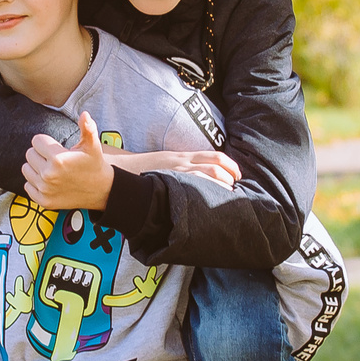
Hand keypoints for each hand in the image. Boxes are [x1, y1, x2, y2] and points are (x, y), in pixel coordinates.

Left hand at [22, 111, 115, 208]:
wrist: (102, 191)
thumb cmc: (94, 164)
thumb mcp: (92, 145)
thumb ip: (87, 128)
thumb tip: (84, 114)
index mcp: (58, 159)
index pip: (36, 141)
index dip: (46, 142)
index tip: (57, 148)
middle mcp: (48, 175)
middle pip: (29, 154)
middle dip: (40, 154)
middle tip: (55, 159)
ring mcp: (45, 190)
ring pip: (26, 169)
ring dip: (36, 167)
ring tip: (52, 169)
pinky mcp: (43, 201)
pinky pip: (27, 186)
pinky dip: (35, 183)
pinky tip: (49, 181)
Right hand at [109, 148, 240, 188]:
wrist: (121, 172)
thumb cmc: (147, 171)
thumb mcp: (169, 164)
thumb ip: (186, 168)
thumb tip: (208, 179)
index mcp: (184, 156)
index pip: (215, 157)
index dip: (231, 166)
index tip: (238, 176)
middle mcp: (182, 163)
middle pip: (216, 167)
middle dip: (230, 179)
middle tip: (234, 190)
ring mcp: (176, 174)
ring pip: (207, 177)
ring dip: (221, 187)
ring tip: (225, 198)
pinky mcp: (168, 184)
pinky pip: (192, 187)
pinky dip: (205, 193)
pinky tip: (209, 204)